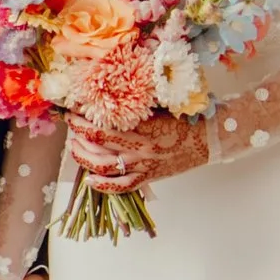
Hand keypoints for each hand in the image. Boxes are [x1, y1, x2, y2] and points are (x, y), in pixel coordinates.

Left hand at [68, 109, 210, 190]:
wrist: (209, 139)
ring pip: (103, 166)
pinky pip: (121, 187)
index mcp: (144, 126)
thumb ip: (137, 102)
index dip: (83, 116)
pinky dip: (103, 186)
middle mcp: (140, 147)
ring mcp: (143, 165)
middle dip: (78, 132)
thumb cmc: (188, 118)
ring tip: (74, 146)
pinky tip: (89, 180)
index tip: (73, 107)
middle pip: (98, 142)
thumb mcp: (162, 103)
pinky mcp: (148, 177)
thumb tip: (111, 92)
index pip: (104, 122)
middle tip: (70, 123)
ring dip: (83, 156)